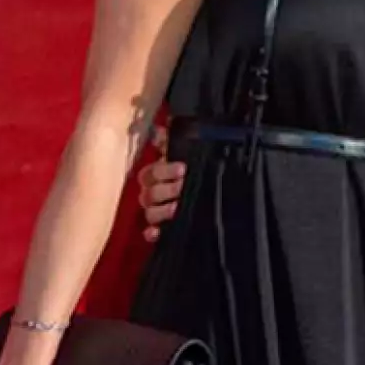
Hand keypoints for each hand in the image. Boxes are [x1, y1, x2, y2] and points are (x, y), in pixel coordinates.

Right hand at [139, 124, 183, 243]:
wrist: (215, 191)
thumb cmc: (193, 171)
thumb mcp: (186, 153)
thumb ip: (171, 141)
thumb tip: (161, 131)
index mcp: (156, 175)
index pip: (151, 172)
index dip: (165, 170)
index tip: (182, 168)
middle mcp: (152, 193)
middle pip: (149, 193)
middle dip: (167, 189)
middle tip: (183, 187)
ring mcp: (155, 211)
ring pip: (150, 212)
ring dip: (162, 210)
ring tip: (176, 208)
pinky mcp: (161, 228)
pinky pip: (150, 232)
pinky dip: (152, 233)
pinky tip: (156, 232)